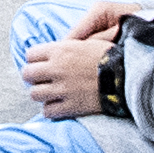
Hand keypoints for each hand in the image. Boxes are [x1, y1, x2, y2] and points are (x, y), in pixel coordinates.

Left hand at [19, 0, 138, 117]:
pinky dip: (50, 109)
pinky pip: (47, 111)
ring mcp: (62, 89)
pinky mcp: (70, 106)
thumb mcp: (89, 41)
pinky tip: (58, 105)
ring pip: (34, 94)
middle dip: (33, 76)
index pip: (30, 54)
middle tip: (41, 78)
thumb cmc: (111, 56)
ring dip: (41, 93)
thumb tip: (57, 47)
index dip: (35, 59)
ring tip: (49, 92)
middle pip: (27, 74)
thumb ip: (69, 44)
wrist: (126, 76)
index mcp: (60, 50)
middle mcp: (57, 69)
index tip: (40, 62)